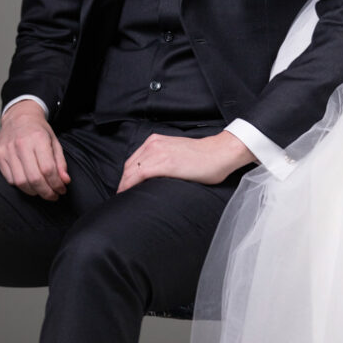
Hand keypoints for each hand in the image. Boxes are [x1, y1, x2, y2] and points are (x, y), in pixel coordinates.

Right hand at [0, 101, 69, 200]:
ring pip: (20, 181)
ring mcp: (8, 150)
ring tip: (42, 191)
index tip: (61, 190)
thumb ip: (60, 162)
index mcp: (38, 139)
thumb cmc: (39, 130)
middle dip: (46, 192)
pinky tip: (29, 184)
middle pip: (34, 178)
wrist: (19, 116)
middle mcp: (21, 144)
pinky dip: (21, 185)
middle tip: (53, 196)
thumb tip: (65, 181)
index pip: (48, 169)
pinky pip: (10, 179)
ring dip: (34, 191)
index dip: (56, 183)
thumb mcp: (55, 141)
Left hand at [117, 131, 255, 192]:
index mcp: (155, 141)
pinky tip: (129, 195)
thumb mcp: (175, 152)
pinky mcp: (164, 163)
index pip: (132, 162)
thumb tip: (149, 178)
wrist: (219, 153)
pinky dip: (130, 186)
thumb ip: (161, 159)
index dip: (126, 177)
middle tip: (124, 198)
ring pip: (130, 172)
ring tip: (126, 200)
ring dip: (125, 186)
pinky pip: (138, 176)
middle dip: (124, 183)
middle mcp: (153, 144)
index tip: (126, 190)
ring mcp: (158, 153)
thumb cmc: (202, 157)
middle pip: (128, 167)